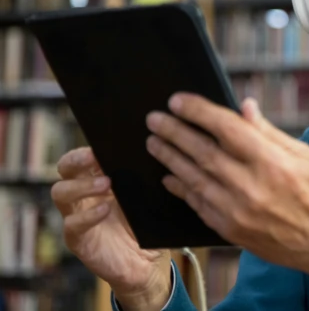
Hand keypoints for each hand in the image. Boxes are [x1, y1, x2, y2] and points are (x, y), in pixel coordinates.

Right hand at [51, 147, 171, 310]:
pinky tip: (105, 210)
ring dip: (81, 186)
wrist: (148, 262)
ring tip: (107, 184)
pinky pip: (71, 225)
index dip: (86, 149)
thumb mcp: (146, 196)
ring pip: (60, 193)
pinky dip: (87, 215)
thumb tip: (150, 149)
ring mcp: (77, 216)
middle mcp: (82, 195)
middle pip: (64, 169)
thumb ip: (140, 177)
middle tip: (94, 157)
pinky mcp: (78, 239)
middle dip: (76, 160)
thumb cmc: (146, 222)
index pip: (81, 157)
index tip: (102, 145)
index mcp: (97, 178)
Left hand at [145, 94, 308, 301]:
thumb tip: (243, 107)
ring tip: (154, 142)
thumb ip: (268, 133)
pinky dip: (183, 189)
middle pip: (203, 153)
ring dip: (170, 158)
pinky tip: (170, 176)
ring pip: (194, 179)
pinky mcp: (233, 232)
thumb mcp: (305, 155)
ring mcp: (239, 213)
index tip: (178, 100)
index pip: (226, 128)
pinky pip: (200, 206)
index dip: (199, 111)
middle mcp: (252, 187)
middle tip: (154, 119)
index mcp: (274, 162)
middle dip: (175, 132)